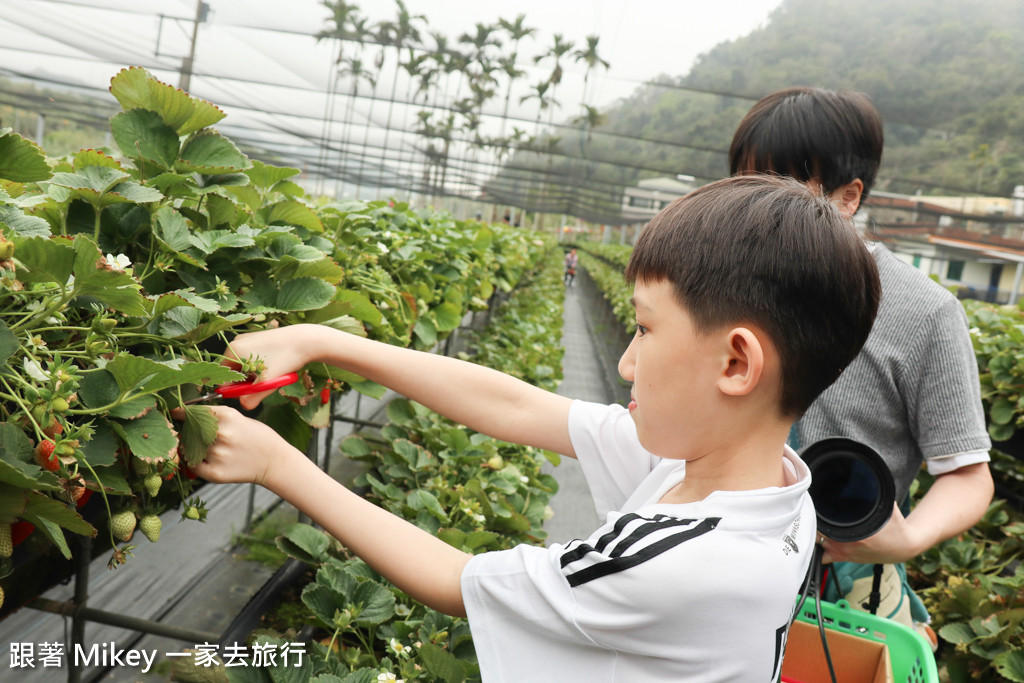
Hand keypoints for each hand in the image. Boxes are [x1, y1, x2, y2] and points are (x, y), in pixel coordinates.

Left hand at [172, 405, 300, 485]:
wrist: (274, 461)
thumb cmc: (257, 437)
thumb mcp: (238, 418)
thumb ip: (214, 417)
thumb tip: (185, 417)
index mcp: (225, 416)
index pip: (191, 411)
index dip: (181, 413)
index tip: (174, 413)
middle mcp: (219, 434)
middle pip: (188, 430)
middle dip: (188, 431)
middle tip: (197, 434)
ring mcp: (216, 454)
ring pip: (189, 448)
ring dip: (193, 448)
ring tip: (212, 449)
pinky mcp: (215, 472)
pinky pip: (193, 465)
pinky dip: (196, 462)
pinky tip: (209, 460)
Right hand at [223, 325, 322, 408]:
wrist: (305, 340)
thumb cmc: (285, 358)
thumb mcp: (266, 383)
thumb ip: (251, 398)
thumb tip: (244, 406)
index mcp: (232, 351)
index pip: (224, 376)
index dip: (234, 389)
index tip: (249, 393)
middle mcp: (236, 342)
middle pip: (234, 370)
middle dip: (246, 381)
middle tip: (263, 385)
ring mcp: (247, 338)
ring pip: (245, 365)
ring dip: (255, 375)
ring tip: (271, 376)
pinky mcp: (257, 337)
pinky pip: (252, 357)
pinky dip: (260, 366)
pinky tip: (274, 366)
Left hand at [820, 503, 922, 564]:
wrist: (903, 548)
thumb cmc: (895, 527)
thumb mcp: (887, 508)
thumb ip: (875, 494)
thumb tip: (866, 477)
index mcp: (858, 535)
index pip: (827, 524)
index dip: (817, 514)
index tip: (814, 505)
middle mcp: (848, 546)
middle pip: (819, 532)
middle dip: (814, 521)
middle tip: (813, 512)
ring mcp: (845, 553)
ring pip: (818, 544)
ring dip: (815, 534)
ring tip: (816, 523)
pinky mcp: (845, 558)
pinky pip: (824, 558)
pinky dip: (819, 550)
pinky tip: (820, 539)